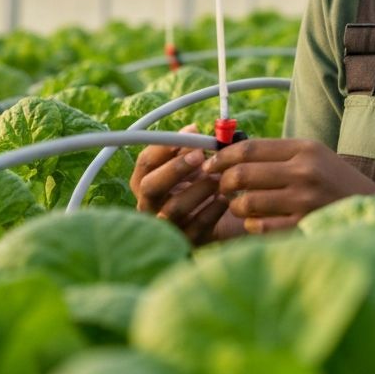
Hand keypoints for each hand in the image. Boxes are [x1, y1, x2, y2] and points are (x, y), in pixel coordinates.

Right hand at [130, 124, 245, 245]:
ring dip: (198, 189)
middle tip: (200, 156)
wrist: (229, 219)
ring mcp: (167, 226)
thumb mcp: (197, 165)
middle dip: (175, 168)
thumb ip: (192, 148)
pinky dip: (213, 210)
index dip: (164, 147)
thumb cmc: (206, 184)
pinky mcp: (187, 242)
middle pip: (150, 186)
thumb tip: (192, 130)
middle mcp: (150, 205)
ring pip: (173, 208)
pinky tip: (226, 199)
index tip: (189, 134)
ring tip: (218, 179)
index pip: (145, 163)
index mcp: (148, 182)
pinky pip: (197, 227)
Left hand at [201, 138, 374, 233]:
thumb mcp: (313, 156)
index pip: (249, 148)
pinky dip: (251, 225)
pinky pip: (259, 227)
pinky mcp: (303, 227)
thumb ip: (277, 154)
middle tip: (222, 187)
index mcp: (305, 148)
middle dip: (223, 182)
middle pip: (242, 174)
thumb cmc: (334, 181)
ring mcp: (304, 201)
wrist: (372, 209)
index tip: (209, 163)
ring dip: (235, 206)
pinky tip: (258, 221)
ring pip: (246, 203)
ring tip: (240, 206)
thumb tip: (230, 154)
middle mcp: (304, 172)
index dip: (222, 156)